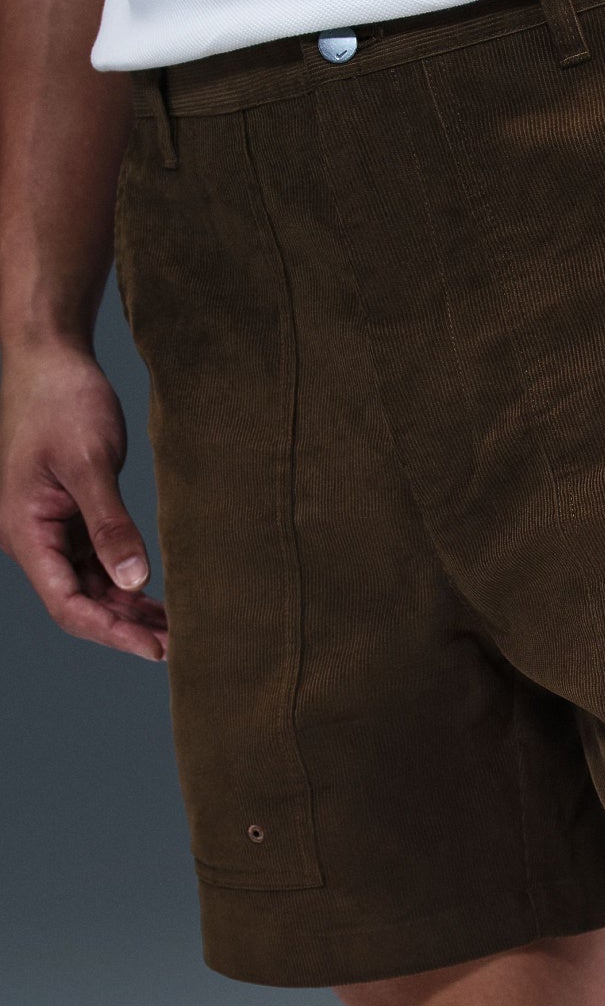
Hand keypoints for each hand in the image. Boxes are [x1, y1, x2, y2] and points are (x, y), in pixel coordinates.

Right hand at [0, 340, 166, 660]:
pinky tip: (160, 601)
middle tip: (180, 648)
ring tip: (179, 631)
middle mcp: (32, 538)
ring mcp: (51, 531)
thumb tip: (133, 581)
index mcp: (24, 530)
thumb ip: (111, 523)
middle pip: (79, 603)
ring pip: (90, 588)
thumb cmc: (62, 399)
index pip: (66, 603)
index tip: (157, 649)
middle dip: (126, 628)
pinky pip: (97, 565)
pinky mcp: (70, 519)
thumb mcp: (90, 462)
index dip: (111, 632)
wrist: (50, 356)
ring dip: (130, 611)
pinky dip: (127, 585)